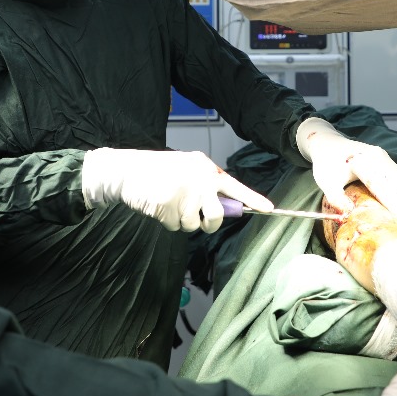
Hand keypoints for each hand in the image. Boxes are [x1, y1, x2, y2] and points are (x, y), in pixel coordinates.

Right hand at [80, 148, 272, 232]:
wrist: (126, 170)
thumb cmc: (158, 171)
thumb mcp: (186, 169)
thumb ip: (206, 185)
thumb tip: (224, 209)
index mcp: (205, 169)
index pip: (234, 186)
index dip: (252, 199)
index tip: (269, 208)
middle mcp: (198, 180)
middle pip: (216, 216)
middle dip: (209, 224)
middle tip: (199, 219)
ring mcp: (183, 193)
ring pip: (193, 225)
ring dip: (182, 221)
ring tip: (169, 203)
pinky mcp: (167, 205)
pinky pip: (175, 227)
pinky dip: (166, 221)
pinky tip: (158, 206)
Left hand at [295, 117, 396, 220]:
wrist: (329, 144)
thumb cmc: (327, 164)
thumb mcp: (326, 181)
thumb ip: (336, 198)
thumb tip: (348, 214)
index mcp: (362, 160)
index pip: (381, 183)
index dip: (391, 201)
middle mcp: (378, 157)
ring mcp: (385, 158)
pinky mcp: (388, 161)